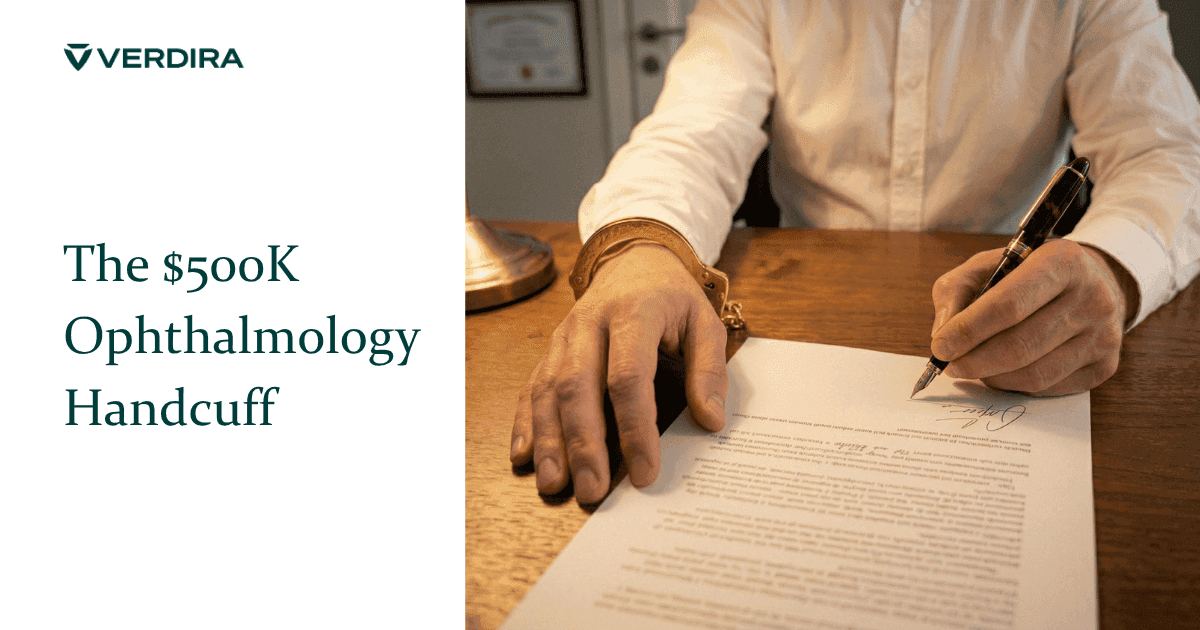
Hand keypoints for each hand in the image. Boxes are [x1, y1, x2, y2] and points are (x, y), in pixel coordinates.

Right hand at [509, 243, 728, 502]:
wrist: (634, 259)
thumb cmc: (672, 297)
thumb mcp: (704, 322)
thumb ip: (709, 370)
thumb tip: (710, 421)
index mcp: (634, 314)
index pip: (628, 377)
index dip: (635, 428)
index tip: (645, 470)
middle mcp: (590, 324)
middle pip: (579, 388)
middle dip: (584, 444)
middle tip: (593, 491)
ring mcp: (563, 337)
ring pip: (549, 391)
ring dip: (549, 442)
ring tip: (555, 486)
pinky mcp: (550, 350)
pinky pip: (532, 388)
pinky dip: (525, 423)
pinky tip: (524, 457)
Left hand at [930, 239, 1137, 395]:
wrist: (1091, 283)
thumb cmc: (1029, 274)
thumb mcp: (988, 264)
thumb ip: (956, 291)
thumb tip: (942, 333)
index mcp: (1062, 261)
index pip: (1008, 305)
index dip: (969, 330)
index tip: (940, 346)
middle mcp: (1092, 298)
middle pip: (1020, 345)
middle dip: (974, 361)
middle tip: (950, 365)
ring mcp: (1103, 335)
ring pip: (1034, 373)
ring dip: (991, 377)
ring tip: (973, 367)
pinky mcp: (1105, 366)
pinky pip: (1048, 388)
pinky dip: (1014, 385)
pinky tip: (1001, 372)